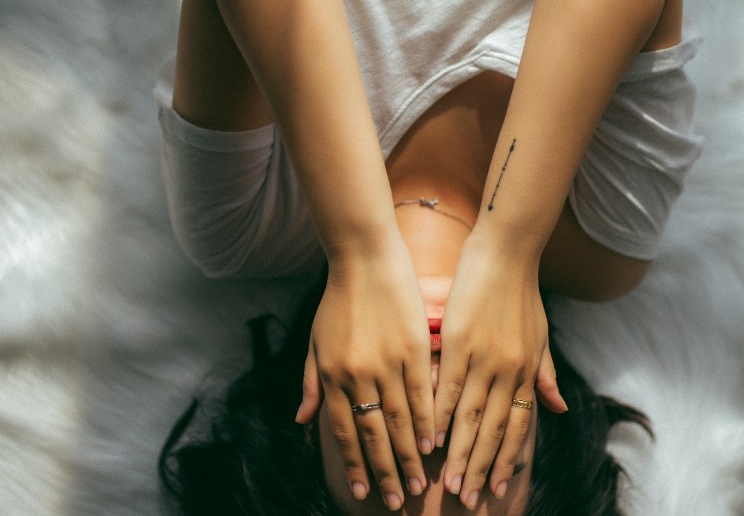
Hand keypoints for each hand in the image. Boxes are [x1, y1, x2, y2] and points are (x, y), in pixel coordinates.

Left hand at [296, 241, 433, 509]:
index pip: (342, 430)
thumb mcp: (316, 341)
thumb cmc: (338, 298)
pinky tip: (434, 440)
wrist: (364, 257)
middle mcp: (358, 373)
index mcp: (332, 373)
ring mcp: (387, 360)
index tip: (361, 490)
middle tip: (398, 501)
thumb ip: (311, 383)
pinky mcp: (413, 345)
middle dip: (385, 470)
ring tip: (419, 481)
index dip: (353, 462)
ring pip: (400, 418)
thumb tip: (303, 422)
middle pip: (373, 432)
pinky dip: (428, 419)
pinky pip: (422, 391)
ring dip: (409, 453)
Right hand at [434, 232, 566, 507]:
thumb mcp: (541, 334)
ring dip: (459, 452)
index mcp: (527, 370)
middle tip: (468, 499)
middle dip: (481, 467)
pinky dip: (439, 414)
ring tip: (448, 483)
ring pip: (470, 416)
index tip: (496, 488)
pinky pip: (449, 386)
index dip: (507, 459)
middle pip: (494, 430)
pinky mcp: (460, 340)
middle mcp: (509, 370)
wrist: (508, 249)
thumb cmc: (522, 289)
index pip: (517, 426)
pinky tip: (430, 436)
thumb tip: (558, 408)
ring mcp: (484, 357)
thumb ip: (545, 372)